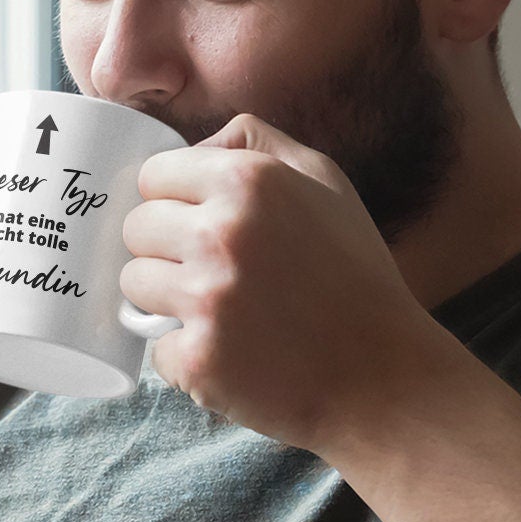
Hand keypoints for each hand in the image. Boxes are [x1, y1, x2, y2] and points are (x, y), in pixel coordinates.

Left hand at [120, 112, 435, 450]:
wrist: (386, 377)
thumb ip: (256, 144)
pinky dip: (185, 356)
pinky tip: (232, 355)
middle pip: (136, 229)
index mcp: (248, 181)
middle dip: (165, 250)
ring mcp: (206, 300)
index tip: (199, 225)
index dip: (172, 201)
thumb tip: (192, 147)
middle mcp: (221, 233)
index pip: (151, 175)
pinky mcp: (198, 359)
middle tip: (214, 274)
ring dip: (166, 300)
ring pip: (133, 285)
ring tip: (222, 313)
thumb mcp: (326, 183)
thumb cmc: (355, 277)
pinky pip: (155, 347)